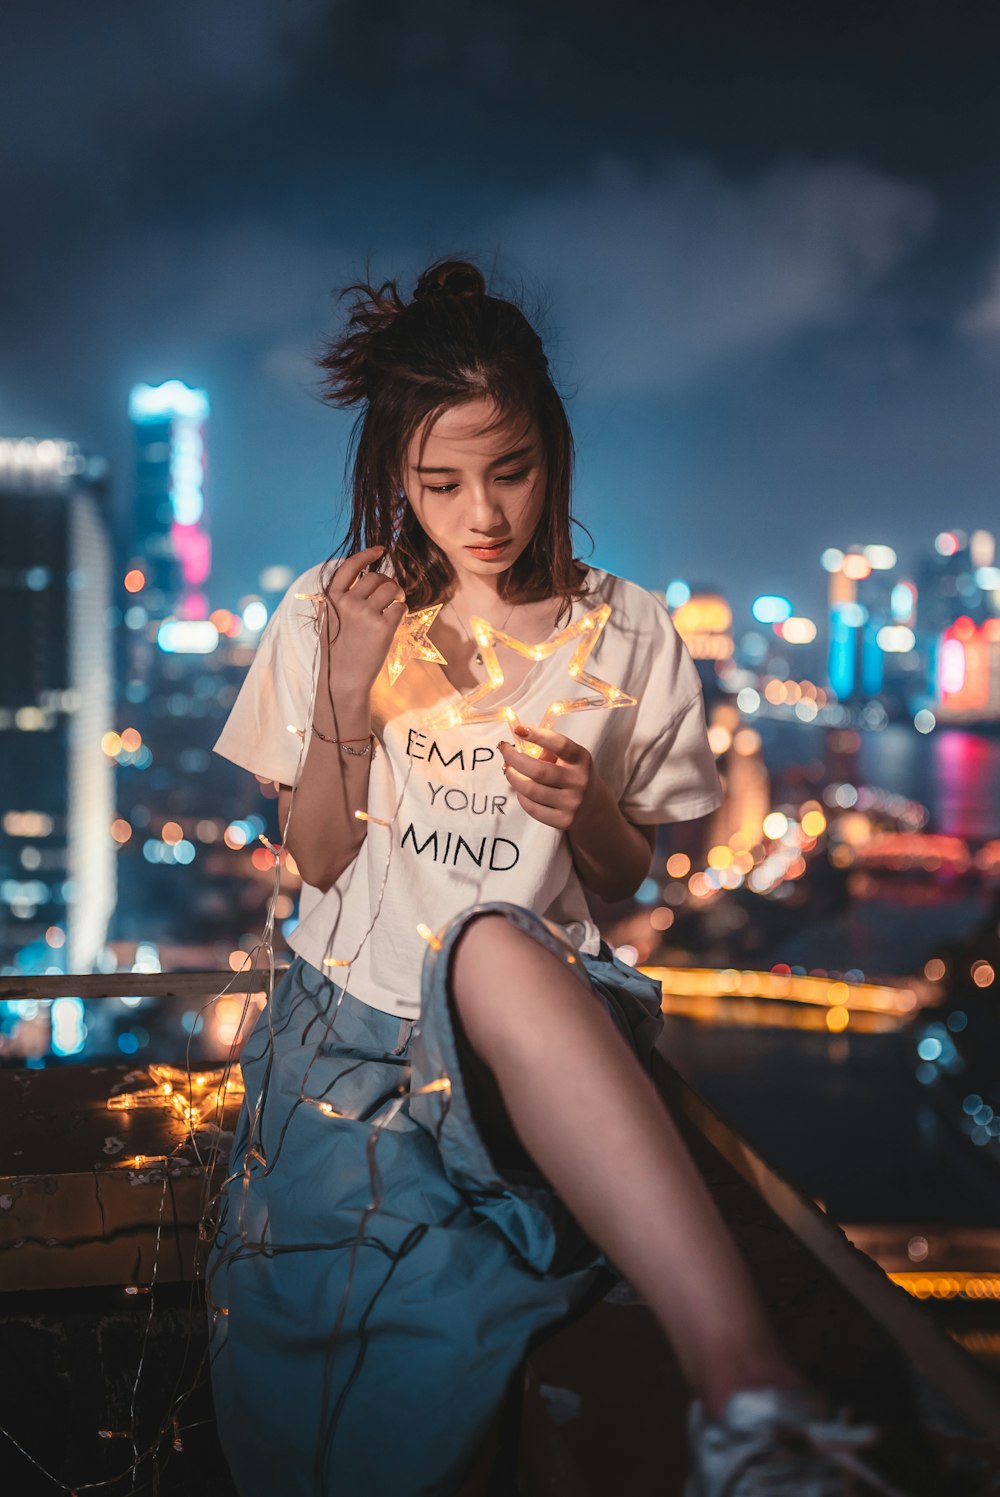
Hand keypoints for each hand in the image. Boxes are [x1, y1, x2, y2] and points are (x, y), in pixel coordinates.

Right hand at [320, 545, 405, 693]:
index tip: (380, 550)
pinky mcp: (383, 627)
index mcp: (331, 599)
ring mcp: (365, 614)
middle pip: (376, 578)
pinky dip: (402, 612)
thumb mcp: (329, 621)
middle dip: (387, 583)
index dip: (366, 555)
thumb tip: (365, 579)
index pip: (349, 567)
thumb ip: (340, 600)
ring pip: (391, 589)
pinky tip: (394, 623)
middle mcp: (347, 602)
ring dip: (397, 595)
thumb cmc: (337, 652)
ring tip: (394, 607)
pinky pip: (400, 607)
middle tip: (390, 596)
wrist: (342, 680)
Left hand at [497, 723, 596, 830]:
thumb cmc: (571, 774)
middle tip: (505, 751)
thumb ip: (547, 751)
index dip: (538, 736)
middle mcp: (579, 780)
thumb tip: (515, 749)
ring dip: (513, 778)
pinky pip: (532, 808)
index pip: (560, 745)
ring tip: (509, 770)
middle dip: (514, 759)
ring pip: (531, 790)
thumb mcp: (568, 758)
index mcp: (581, 759)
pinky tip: (521, 790)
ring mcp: (572, 802)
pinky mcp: (564, 821)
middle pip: (538, 770)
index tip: (518, 729)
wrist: (591, 806)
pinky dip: (521, 797)